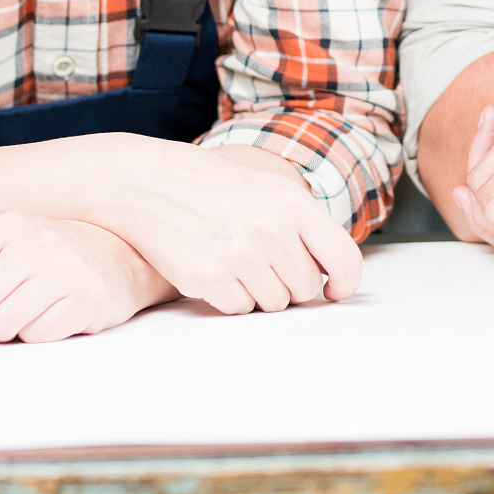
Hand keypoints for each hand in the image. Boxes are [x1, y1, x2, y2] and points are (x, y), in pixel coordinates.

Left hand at [0, 212, 175, 342]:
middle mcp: (37, 241)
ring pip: (1, 327)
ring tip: (15, 318)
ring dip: (1, 333)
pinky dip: (35, 335)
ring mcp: (66, 269)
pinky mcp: (89, 298)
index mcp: (7, 224)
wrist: (121, 256)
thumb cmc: (47, 256)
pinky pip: (37, 336)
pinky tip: (47, 318)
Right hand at [88, 138, 363, 313]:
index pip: (345, 259)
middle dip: (290, 284)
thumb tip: (332, 270)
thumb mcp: (269, 189)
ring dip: (259, 292)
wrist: (149, 183)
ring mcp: (240, 254)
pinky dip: (230, 298)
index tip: (334, 291)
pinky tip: (215, 270)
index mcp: (293, 203)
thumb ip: (304, 226)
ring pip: (274, 304)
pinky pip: (240, 310)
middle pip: (306, 289)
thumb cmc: (213, 186)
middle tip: (262, 264)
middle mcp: (271, 229)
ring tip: (235, 262)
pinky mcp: (210, 277)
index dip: (344, 283)